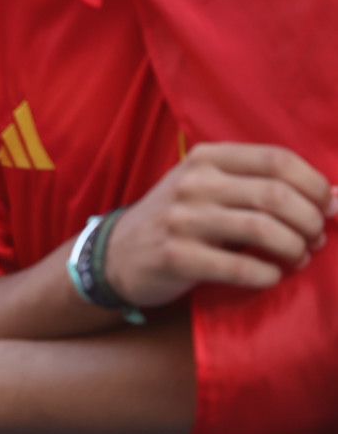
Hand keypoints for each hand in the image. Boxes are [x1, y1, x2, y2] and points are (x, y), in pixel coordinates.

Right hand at [106, 142, 335, 307]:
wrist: (117, 253)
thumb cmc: (180, 219)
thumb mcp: (212, 190)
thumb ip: (264, 187)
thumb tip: (337, 198)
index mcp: (206, 158)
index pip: (277, 159)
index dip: (314, 185)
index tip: (327, 208)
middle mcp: (193, 182)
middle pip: (276, 195)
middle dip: (310, 222)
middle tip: (315, 240)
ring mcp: (181, 218)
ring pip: (263, 228)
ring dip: (295, 249)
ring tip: (298, 259)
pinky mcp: (175, 255)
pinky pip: (239, 266)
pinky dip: (267, 274)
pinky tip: (270, 276)